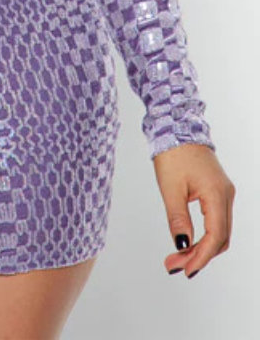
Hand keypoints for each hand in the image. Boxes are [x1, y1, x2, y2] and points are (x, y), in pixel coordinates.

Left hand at [152, 142, 234, 277]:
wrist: (177, 126)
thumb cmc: (172, 153)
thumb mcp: (170, 188)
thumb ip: (178, 218)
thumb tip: (182, 245)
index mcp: (217, 195)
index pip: (215, 237)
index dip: (201, 257)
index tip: (184, 270)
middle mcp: (226, 195)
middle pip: (219, 238)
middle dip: (198, 255)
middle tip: (174, 265)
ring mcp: (223, 193)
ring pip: (219, 231)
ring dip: (201, 247)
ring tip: (176, 256)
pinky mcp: (217, 190)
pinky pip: (215, 220)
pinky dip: (203, 234)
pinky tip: (188, 241)